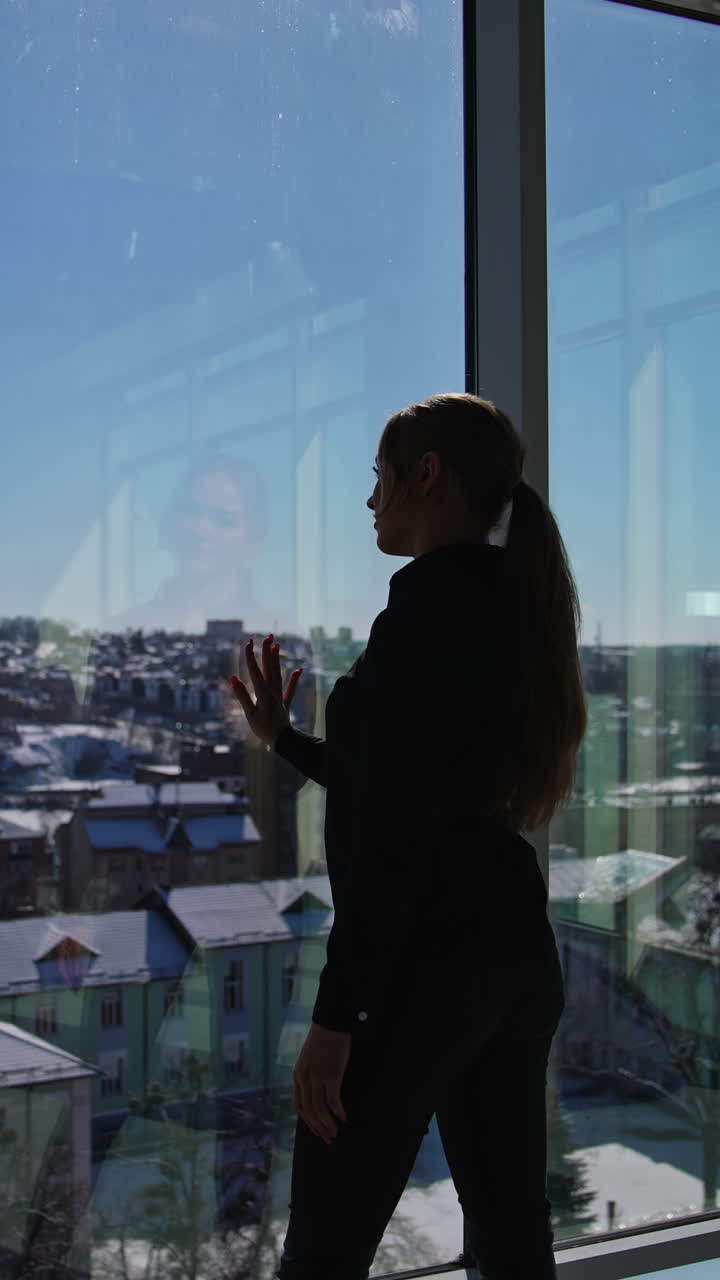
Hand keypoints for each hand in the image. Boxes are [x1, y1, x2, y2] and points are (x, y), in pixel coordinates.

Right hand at [221, 634, 302, 746]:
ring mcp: (280, 696)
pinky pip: (290, 690)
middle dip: (267, 652)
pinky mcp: (285, 703)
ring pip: (278, 674)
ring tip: (277, 645)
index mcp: (263, 694)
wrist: (283, 741)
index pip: (255, 671)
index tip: (248, 643)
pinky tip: (299, 670)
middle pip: (269, 668)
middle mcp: (273, 691)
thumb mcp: (250, 713)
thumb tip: (233, 678)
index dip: (251, 657)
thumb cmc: (264, 729)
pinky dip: (294, 680)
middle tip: (267, 637)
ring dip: (277, 660)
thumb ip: (242, 695)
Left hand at [293, 1022, 350, 1143]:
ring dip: (328, 1123)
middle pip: (309, 1111)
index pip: (299, 1106)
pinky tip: (344, 1116)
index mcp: (298, 1075)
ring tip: (336, 1132)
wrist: (330, 1023)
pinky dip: (338, 1111)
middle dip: (319, 1127)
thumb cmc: (323, 1040)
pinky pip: (333, 1099)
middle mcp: (304, 1078)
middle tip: (329, 1138)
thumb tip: (317, 1094)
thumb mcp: (309, 1059)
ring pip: (319, 1109)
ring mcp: (317, 1077)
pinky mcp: (331, 1074)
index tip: (317, 1132)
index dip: (308, 1122)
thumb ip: (309, 1075)